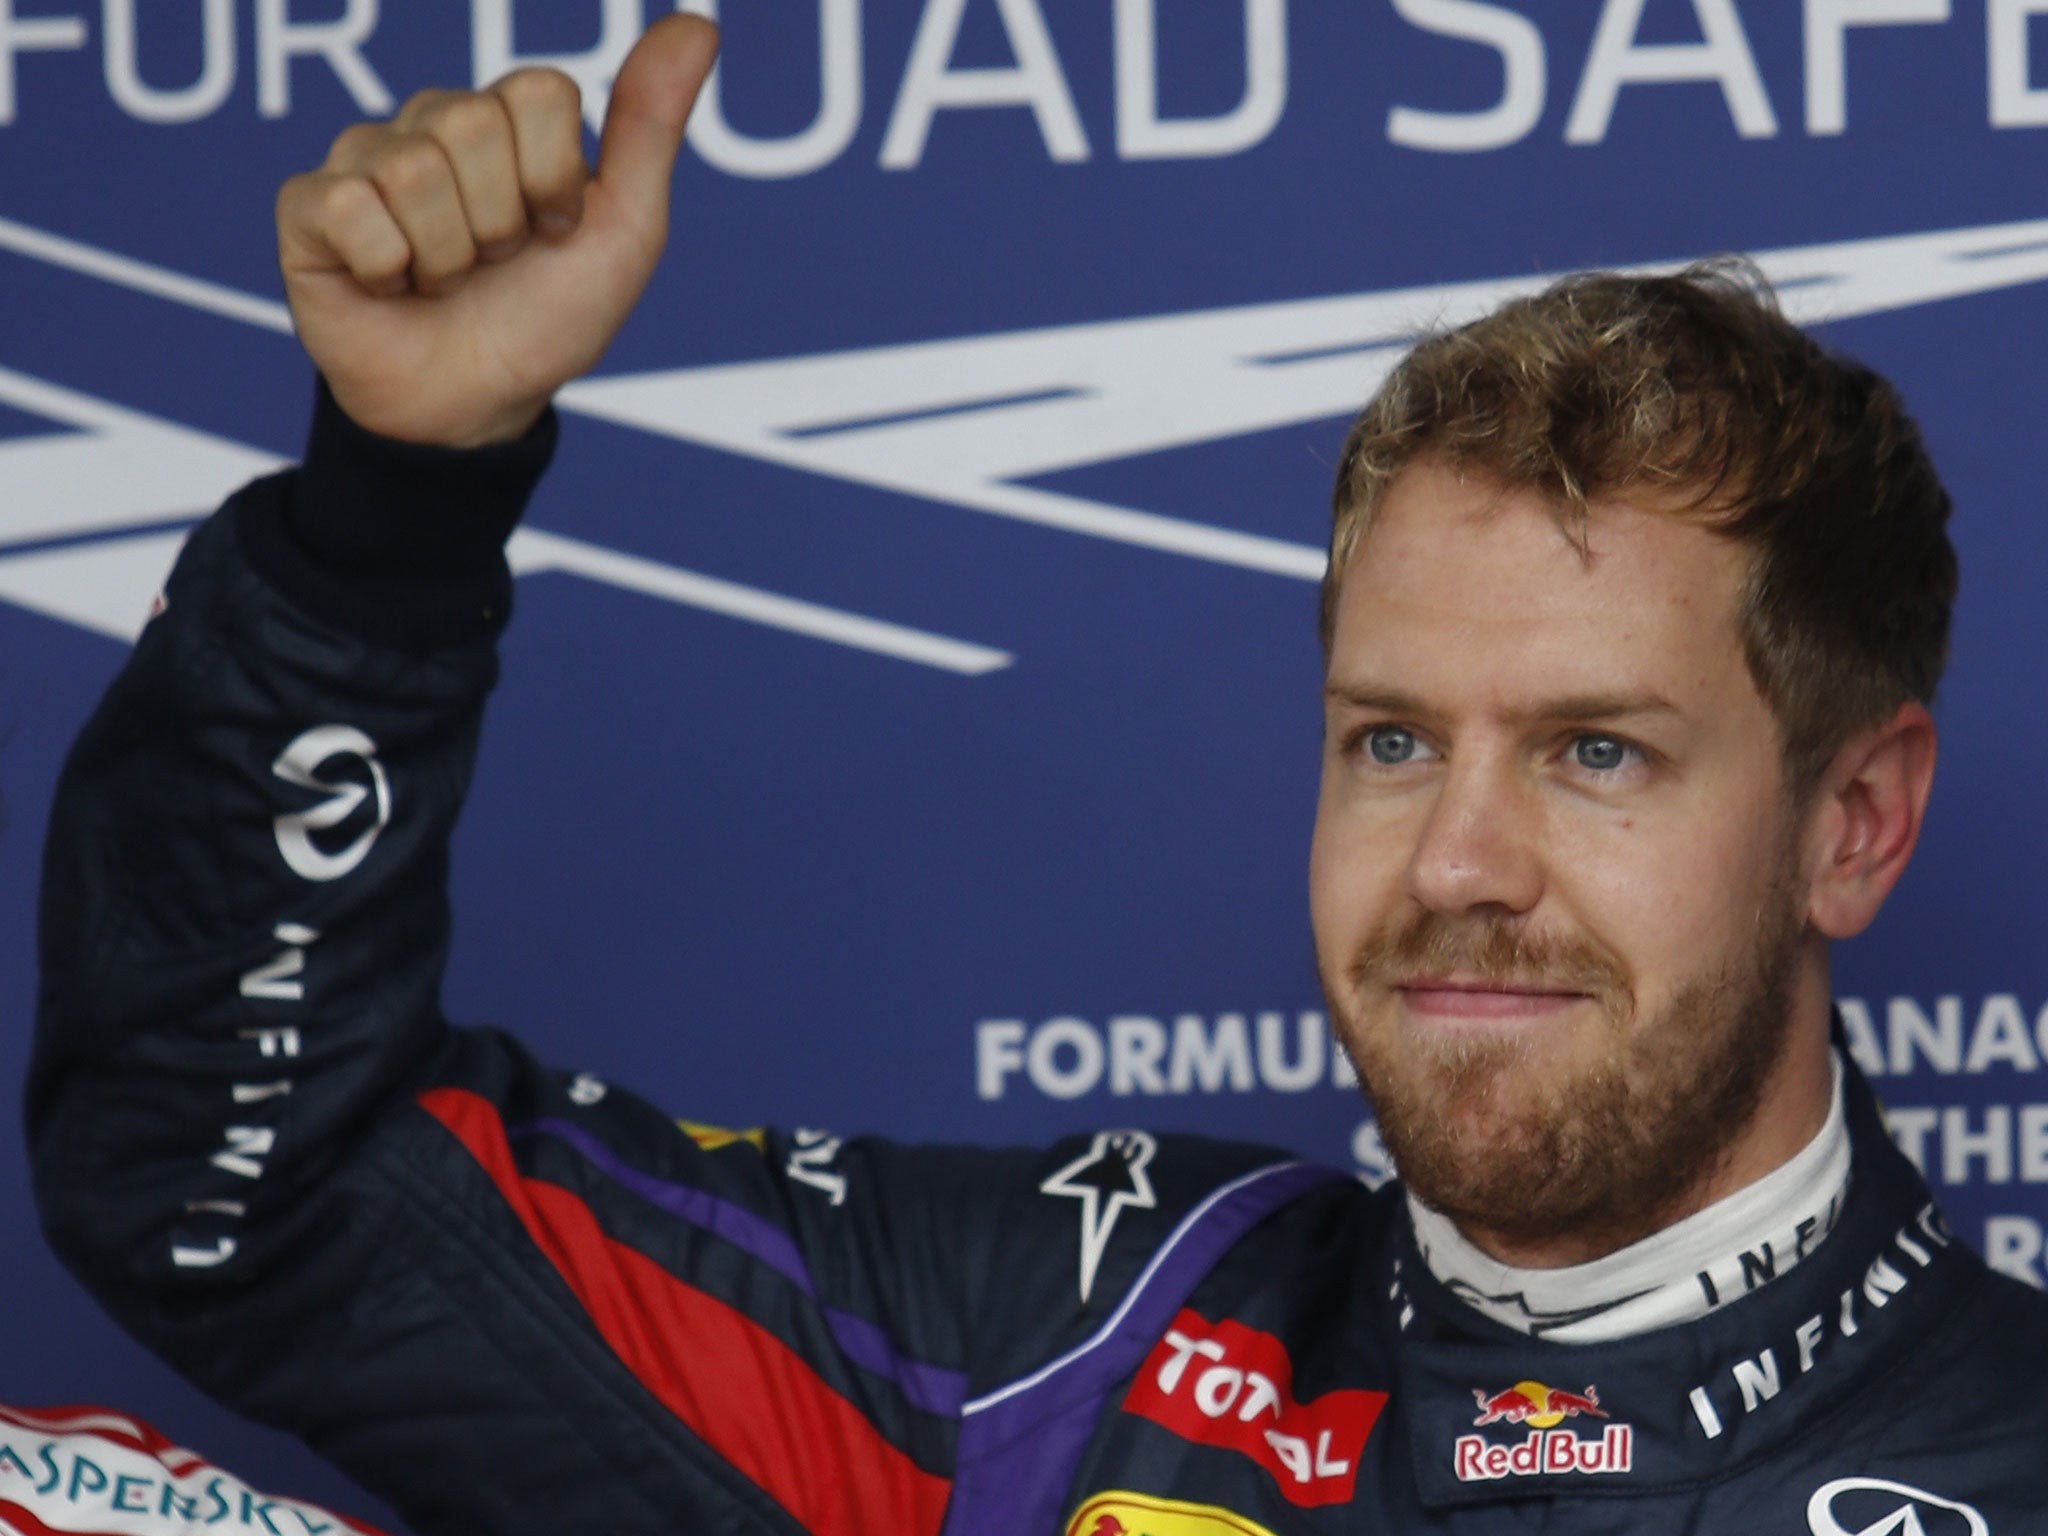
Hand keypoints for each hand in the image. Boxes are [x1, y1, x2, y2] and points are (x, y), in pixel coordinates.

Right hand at [275, 15, 717, 447]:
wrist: (482, 403)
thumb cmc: (550, 316)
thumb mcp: (626, 228)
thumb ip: (652, 124)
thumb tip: (698, 24)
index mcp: (506, 118)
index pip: (539, 91)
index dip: (557, 177)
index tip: (553, 229)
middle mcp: (430, 123)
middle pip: (472, 122)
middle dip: (502, 220)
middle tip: (495, 261)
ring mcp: (365, 159)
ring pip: (414, 171)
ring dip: (450, 256)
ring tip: (446, 281)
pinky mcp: (309, 209)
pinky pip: (350, 209)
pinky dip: (388, 270)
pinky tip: (391, 288)